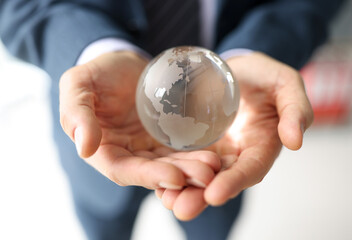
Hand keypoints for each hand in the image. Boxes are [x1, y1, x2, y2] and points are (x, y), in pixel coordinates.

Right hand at [59, 51, 219, 189]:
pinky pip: (182, 148)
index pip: (122, 170)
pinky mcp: (165, 137)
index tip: (174, 178)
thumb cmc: (96, 74)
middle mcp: (127, 154)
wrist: (122, 65)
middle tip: (207, 174)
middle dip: (180, 176)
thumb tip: (84, 148)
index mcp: (103, 150)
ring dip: (193, 168)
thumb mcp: (78, 86)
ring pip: (171, 163)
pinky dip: (196, 153)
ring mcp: (148, 147)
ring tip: (215, 166)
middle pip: (153, 172)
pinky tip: (216, 153)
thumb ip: (76, 114)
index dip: (147, 176)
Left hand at [156, 52, 313, 219]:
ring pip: (200, 175)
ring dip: (183, 190)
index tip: (215, 195)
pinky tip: (156, 180)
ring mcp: (215, 149)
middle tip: (182, 209)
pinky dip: (172, 172)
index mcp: (262, 144)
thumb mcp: (285, 84)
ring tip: (166, 200)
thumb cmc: (264, 76)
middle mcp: (237, 153)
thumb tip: (295, 142)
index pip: (251, 168)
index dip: (235, 182)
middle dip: (202, 196)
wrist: (238, 69)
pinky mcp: (197, 142)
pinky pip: (184, 159)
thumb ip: (295, 109)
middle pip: (221, 179)